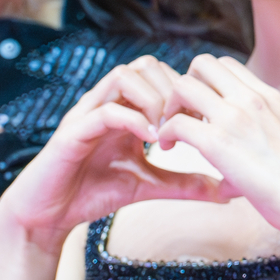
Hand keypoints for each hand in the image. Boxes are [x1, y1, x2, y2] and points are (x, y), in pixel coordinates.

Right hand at [0, 56, 224, 245]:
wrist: (49, 214)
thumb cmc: (95, 193)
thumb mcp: (151, 186)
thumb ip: (187, 184)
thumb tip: (231, 193)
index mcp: (127, 108)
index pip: (162, 75)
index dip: (186, 91)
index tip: (204, 121)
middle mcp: (107, 103)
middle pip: (146, 65)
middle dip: (173, 90)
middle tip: (186, 122)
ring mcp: (88, 113)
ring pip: (124, 75)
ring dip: (153, 98)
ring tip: (166, 131)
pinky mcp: (72, 132)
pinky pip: (104, 110)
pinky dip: (132, 120)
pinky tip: (149, 142)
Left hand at [154, 55, 279, 232]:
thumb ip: (257, 142)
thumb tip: (229, 178)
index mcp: (268, 97)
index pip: (226, 66)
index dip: (205, 82)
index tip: (201, 110)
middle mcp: (251, 99)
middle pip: (202, 64)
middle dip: (184, 85)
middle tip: (182, 115)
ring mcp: (234, 118)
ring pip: (182, 86)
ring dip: (169, 107)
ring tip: (172, 132)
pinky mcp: (218, 143)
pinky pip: (175, 123)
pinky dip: (164, 133)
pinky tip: (168, 148)